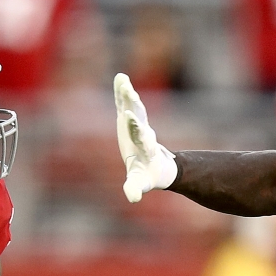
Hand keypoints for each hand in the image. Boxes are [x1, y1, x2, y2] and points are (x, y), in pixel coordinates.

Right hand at [114, 73, 177, 202]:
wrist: (155, 164)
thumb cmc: (146, 175)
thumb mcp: (139, 182)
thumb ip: (135, 188)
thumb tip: (133, 198)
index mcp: (144, 147)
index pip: (141, 136)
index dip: (136, 127)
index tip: (131, 116)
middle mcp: (142, 133)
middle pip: (139, 118)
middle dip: (133, 106)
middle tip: (131, 94)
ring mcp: (137, 124)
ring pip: (133, 107)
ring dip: (128, 95)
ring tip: (123, 81)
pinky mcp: (130, 119)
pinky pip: (125, 104)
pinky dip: (122, 92)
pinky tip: (120, 77)